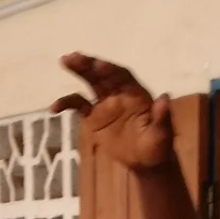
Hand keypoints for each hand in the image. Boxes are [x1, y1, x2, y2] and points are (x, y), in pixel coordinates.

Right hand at [52, 53, 176, 172]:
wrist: (145, 162)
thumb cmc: (157, 147)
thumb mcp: (162, 134)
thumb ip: (162, 117)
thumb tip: (165, 97)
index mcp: (135, 93)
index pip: (122, 76)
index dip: (111, 70)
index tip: (99, 65)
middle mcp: (119, 93)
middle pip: (103, 74)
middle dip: (90, 64)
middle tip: (74, 56)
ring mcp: (105, 103)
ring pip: (90, 83)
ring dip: (78, 71)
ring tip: (64, 61)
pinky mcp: (93, 117)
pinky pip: (78, 105)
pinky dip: (66, 103)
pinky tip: (54, 108)